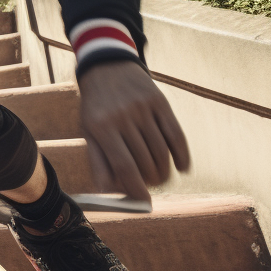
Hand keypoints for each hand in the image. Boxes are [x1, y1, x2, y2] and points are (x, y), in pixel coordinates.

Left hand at [77, 60, 189, 202]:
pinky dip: (182, 155)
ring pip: (162, 152)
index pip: (123, 166)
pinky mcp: (160, 102)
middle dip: (150, 181)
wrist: (107, 67)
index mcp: (101, 126)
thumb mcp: (89, 130)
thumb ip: (99, 161)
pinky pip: (176, 135)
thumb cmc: (96, 105)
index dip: (136, 189)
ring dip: (165, 172)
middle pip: (145, 161)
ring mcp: (143, 108)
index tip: (144, 203)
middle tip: (150, 185)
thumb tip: (109, 194)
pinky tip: (182, 167)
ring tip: (160, 177)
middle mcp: (123, 117)